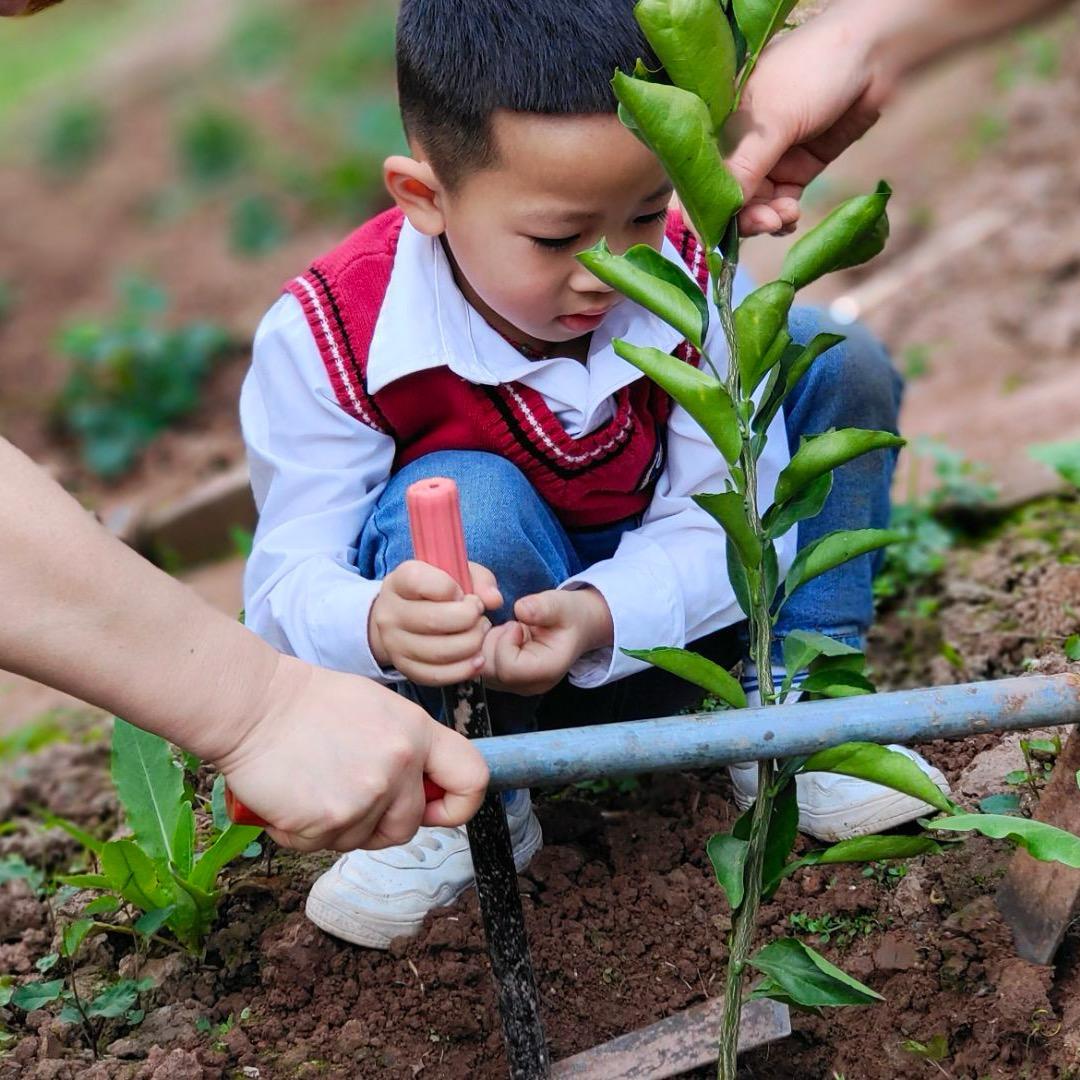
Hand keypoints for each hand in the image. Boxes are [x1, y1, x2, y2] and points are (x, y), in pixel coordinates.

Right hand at [213, 654, 488, 850]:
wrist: (252, 707)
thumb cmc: (309, 705)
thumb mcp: (378, 710)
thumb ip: (408, 747)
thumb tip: (426, 791)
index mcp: (417, 732)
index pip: (472, 778)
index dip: (460, 804)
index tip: (435, 810)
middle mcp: (401, 763)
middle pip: (408, 827)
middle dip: (377, 824)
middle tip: (342, 795)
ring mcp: (368, 793)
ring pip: (362, 841)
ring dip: (336, 827)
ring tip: (311, 786)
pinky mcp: (331, 819)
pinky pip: (323, 847)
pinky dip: (301, 833)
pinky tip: (289, 798)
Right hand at [369, 560, 501, 685]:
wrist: (404, 617)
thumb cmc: (437, 591)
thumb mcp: (457, 574)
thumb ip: (480, 580)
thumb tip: (494, 601)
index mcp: (399, 581)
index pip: (420, 582)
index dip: (451, 588)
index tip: (462, 594)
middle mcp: (390, 613)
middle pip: (432, 620)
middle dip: (469, 619)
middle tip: (479, 616)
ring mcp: (394, 644)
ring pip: (438, 652)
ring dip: (471, 644)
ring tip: (479, 634)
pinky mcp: (405, 668)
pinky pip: (436, 675)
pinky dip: (463, 670)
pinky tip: (477, 659)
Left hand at [481, 587, 612, 695]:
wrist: (576, 627)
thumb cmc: (568, 616)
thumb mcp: (561, 604)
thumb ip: (543, 607)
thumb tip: (521, 609)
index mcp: (548, 670)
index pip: (509, 668)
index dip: (504, 642)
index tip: (516, 624)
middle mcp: (531, 685)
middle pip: (491, 672)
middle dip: (491, 642)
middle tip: (507, 624)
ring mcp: (517, 686)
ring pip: (482, 671)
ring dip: (486, 645)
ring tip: (506, 630)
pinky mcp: (505, 681)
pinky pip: (481, 669)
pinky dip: (484, 649)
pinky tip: (501, 637)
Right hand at [724, 10, 894, 236]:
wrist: (875, 53)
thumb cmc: (815, 70)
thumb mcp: (774, 121)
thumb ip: (743, 168)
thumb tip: (712, 215)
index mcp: (722, 125)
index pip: (701, 175)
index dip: (705, 207)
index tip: (717, 233)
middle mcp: (741, 144)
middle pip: (729, 196)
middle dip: (744, 216)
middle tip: (767, 222)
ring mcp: (771, 158)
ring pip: (755, 204)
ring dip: (768, 218)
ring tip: (787, 215)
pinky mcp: (798, 168)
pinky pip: (780, 203)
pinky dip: (783, 216)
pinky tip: (791, 218)